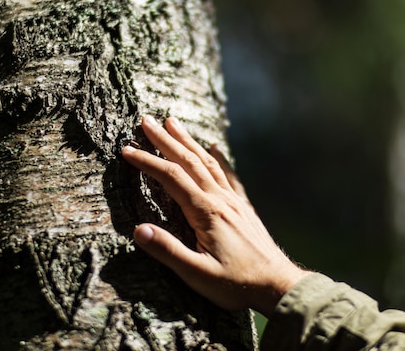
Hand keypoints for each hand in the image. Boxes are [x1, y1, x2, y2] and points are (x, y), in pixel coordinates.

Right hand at [121, 116, 310, 316]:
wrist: (278, 285)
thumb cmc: (237, 284)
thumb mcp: (197, 275)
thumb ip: (167, 251)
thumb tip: (138, 229)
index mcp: (206, 213)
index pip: (171, 178)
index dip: (147, 162)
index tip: (126, 149)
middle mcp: (220, 200)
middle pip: (189, 161)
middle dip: (165, 140)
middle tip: (146, 120)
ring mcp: (234, 201)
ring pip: (207, 163)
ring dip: (188, 141)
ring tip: (173, 123)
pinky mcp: (244, 208)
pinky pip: (229, 175)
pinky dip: (219, 158)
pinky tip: (214, 147)